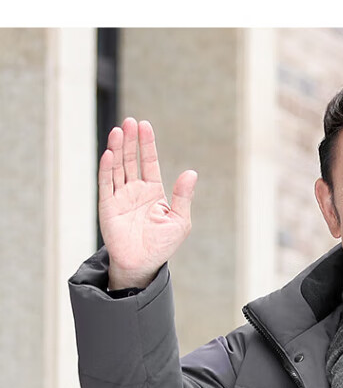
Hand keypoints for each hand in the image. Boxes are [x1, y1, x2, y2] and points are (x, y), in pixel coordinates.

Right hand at [98, 117, 197, 287]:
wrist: (143, 264)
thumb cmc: (162, 245)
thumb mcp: (180, 221)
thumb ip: (183, 197)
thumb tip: (191, 173)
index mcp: (152, 192)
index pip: (149, 162)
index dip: (147, 144)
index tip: (145, 126)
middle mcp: (134, 191)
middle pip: (131, 160)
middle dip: (130, 141)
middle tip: (130, 122)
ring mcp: (120, 197)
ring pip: (117, 168)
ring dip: (117, 149)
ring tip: (119, 131)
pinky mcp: (108, 206)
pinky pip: (106, 184)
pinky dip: (107, 169)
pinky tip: (110, 154)